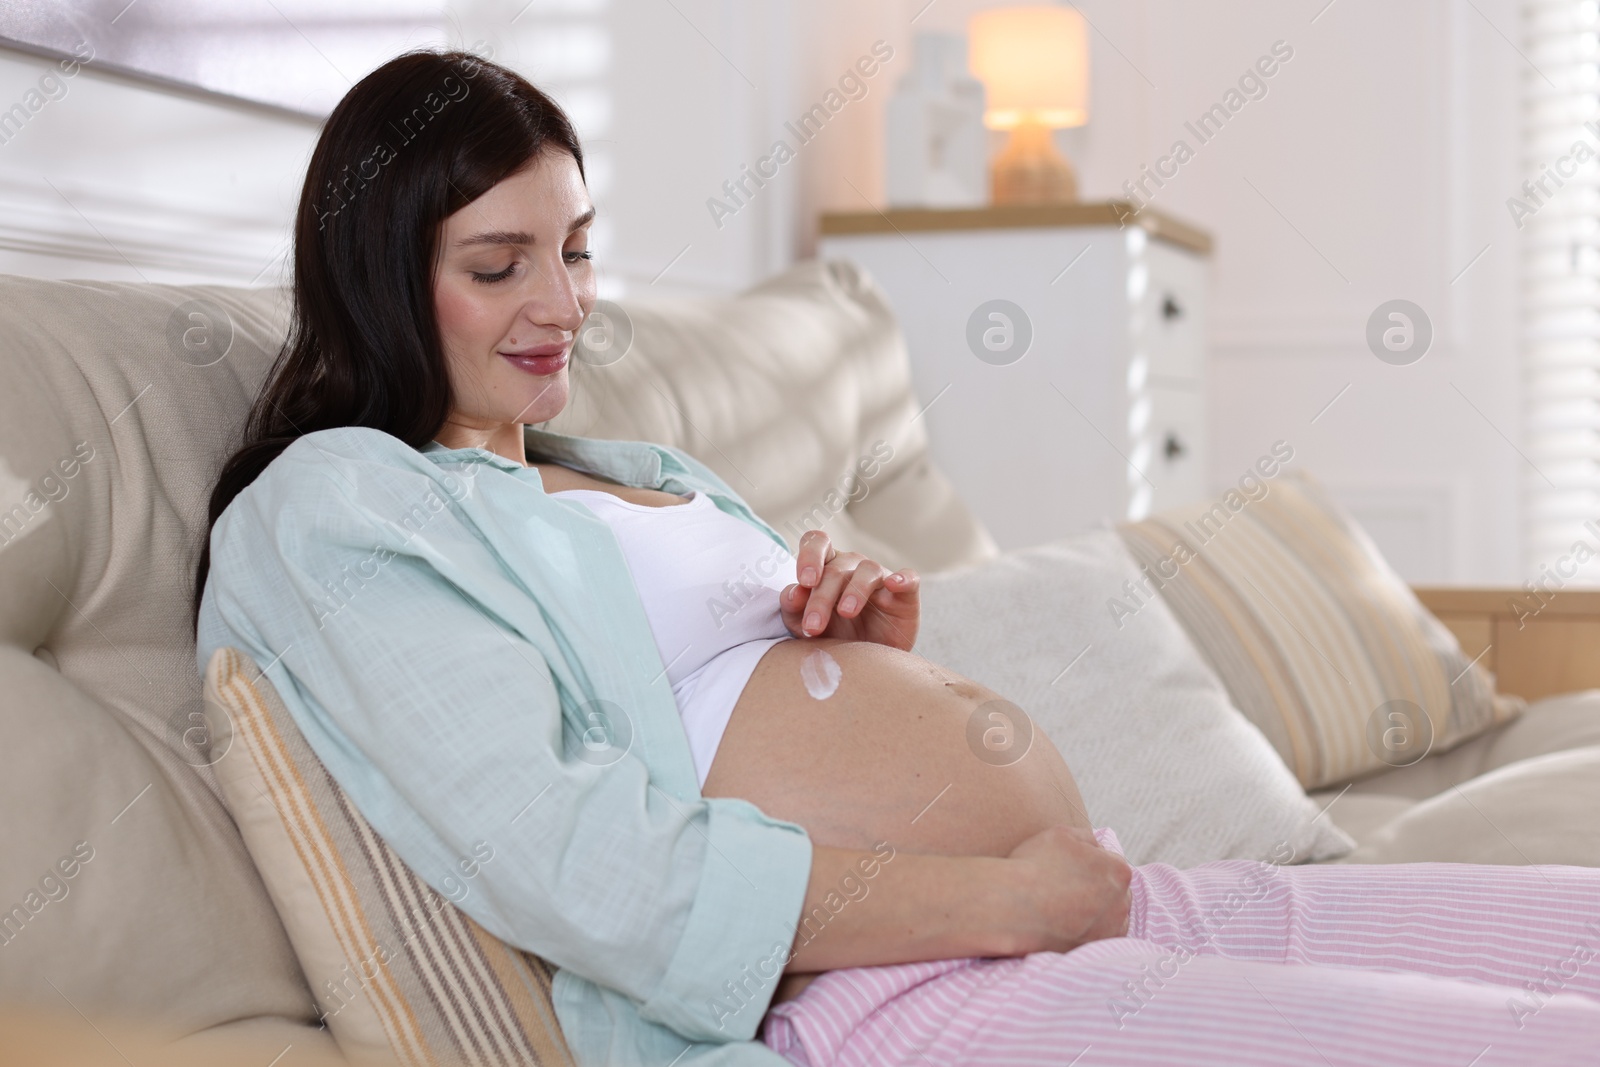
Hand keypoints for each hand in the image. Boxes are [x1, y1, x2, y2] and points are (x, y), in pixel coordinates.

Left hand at [780, 530, 919, 650]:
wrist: (864, 665)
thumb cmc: (832, 638)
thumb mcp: (804, 627)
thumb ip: (793, 608)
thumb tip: (793, 593)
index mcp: (825, 566)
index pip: (817, 543)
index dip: (809, 556)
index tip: (804, 582)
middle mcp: (852, 566)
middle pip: (836, 569)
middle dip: (821, 598)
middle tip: (813, 627)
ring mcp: (879, 578)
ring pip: (868, 570)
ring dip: (855, 591)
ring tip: (845, 613)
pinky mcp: (904, 595)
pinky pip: (909, 578)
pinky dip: (902, 579)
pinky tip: (894, 585)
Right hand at [1000, 826, 1132, 953]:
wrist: (1013, 905)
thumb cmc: (1036, 865)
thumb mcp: (1063, 834)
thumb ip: (1088, 838)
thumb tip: (1097, 848)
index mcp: (1119, 871)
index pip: (1111, 862)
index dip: (1089, 862)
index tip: (1070, 867)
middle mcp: (1122, 903)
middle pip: (1113, 891)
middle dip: (1097, 887)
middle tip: (1068, 886)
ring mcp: (1110, 930)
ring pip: (1110, 915)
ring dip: (1096, 910)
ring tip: (1067, 906)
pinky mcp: (1093, 949)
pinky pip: (1100, 937)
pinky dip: (1090, 930)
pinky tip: (1071, 923)